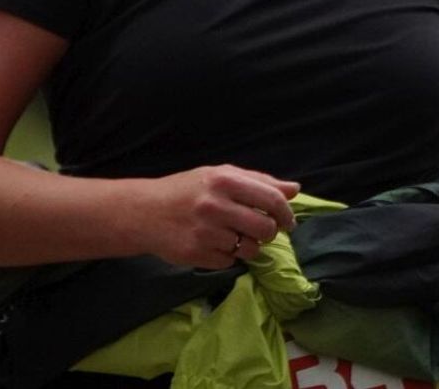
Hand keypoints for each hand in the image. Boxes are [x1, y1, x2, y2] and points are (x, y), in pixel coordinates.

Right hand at [139, 165, 299, 269]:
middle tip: (261, 231)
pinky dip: (228, 256)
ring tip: (232, 236)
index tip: (288, 222)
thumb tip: (294, 189)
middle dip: (269, 233)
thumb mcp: (220, 176)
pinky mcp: (197, 254)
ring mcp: (205, 232)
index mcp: (224, 180)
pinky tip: (214, 244)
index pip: (272, 199)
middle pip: (265, 228)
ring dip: (248, 246)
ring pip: (250, 249)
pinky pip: (230, 262)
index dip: (286, 213)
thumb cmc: (187, 190)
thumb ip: (259, 181)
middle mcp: (215, 205)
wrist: (144, 212)